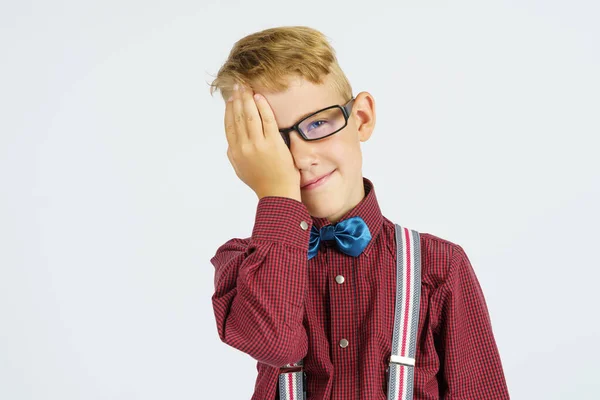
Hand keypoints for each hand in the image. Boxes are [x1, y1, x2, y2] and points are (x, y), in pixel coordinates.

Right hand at [224, 84, 300, 200]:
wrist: (277, 194)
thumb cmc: (261, 182)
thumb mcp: (241, 169)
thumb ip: (235, 154)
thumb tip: (231, 142)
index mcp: (235, 152)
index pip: (229, 125)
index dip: (229, 110)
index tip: (230, 99)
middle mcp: (244, 146)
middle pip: (238, 117)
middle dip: (237, 99)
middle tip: (238, 86)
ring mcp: (258, 144)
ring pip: (249, 115)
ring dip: (247, 98)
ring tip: (247, 87)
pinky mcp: (273, 143)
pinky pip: (266, 119)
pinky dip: (262, 106)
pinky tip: (259, 97)